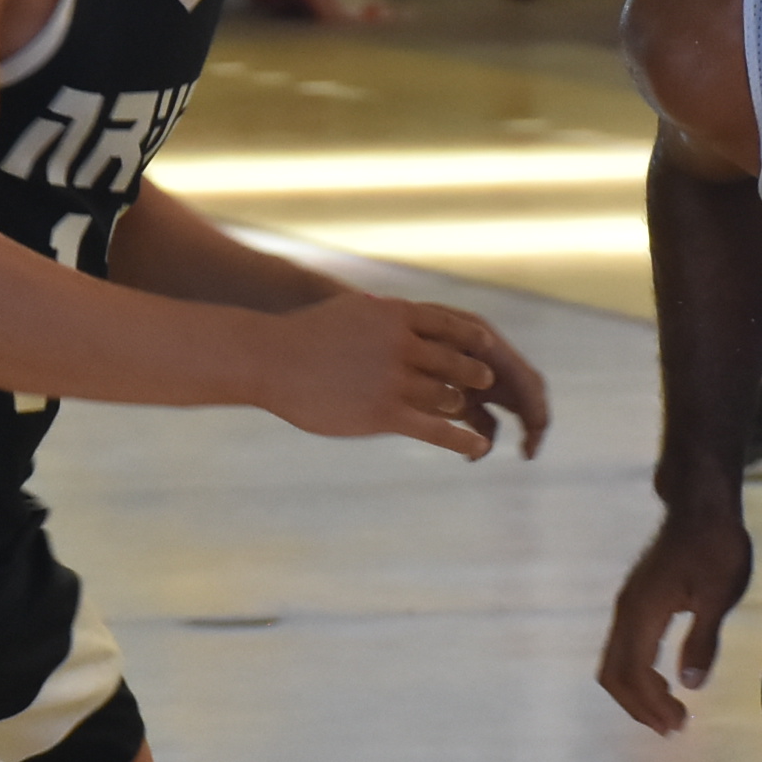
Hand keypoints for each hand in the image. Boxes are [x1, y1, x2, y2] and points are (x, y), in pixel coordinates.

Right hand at [258, 293, 546, 459]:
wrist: (270, 358)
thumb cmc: (308, 337)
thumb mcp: (355, 313)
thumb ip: (388, 318)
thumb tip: (407, 321)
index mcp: (399, 317)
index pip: (454, 327)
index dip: (473, 342)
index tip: (487, 351)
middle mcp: (404, 345)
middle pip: (459, 362)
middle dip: (476, 376)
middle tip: (491, 385)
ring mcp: (396, 379)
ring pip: (451, 397)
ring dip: (467, 409)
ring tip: (482, 421)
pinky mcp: (386, 413)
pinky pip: (438, 429)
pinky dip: (463, 440)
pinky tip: (478, 448)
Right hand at [597, 507, 754, 734]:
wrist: (702, 505)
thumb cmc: (716, 545)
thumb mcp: (720, 594)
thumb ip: (703, 639)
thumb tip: (689, 684)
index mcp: (643, 612)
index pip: (633, 673)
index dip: (651, 705)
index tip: (680, 724)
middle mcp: (626, 611)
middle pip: (613, 674)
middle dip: (639, 707)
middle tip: (675, 727)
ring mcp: (628, 606)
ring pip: (614, 663)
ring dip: (637, 693)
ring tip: (670, 712)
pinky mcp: (636, 602)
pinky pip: (624, 649)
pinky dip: (638, 674)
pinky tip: (664, 682)